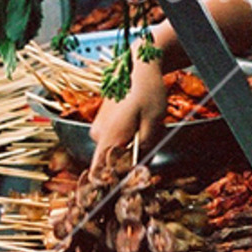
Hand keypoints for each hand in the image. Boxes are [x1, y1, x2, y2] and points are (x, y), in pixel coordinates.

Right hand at [89, 55, 166, 178]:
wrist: (138, 67)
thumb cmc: (147, 92)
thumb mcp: (154, 122)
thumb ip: (145, 148)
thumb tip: (138, 167)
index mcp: (109, 136)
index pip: (99, 172)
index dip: (110, 183)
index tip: (126, 184)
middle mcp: (98, 134)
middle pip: (110, 162)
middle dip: (129, 161)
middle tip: (148, 147)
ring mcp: (98, 126)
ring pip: (114, 149)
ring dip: (130, 147)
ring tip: (147, 129)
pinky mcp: (102, 121)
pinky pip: (113, 137)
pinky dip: (126, 136)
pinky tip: (139, 123)